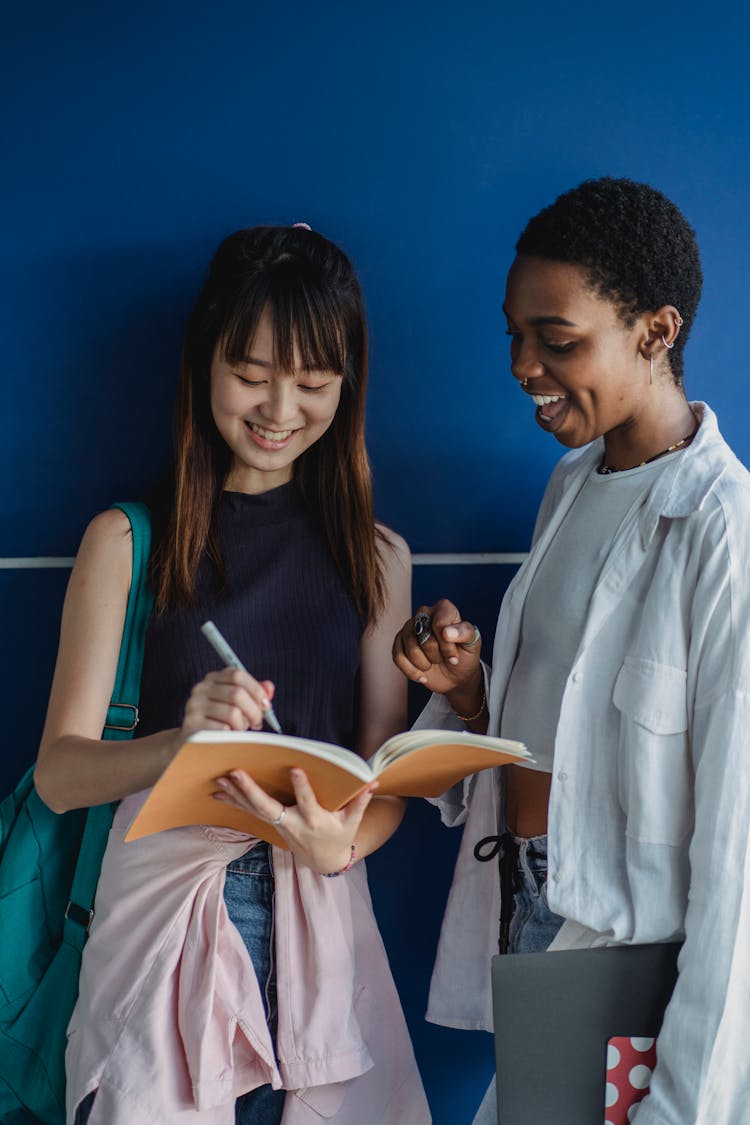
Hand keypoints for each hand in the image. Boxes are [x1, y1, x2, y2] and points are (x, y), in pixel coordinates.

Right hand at [181, 668, 275, 737]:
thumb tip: (269, 687)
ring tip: (239, 730)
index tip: (266, 706)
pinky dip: (230, 735)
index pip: (237, 675)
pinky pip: (222, 729)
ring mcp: (194, 706)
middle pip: (237, 693)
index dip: (256, 690)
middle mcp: (200, 688)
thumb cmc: (221, 721)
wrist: (192, 743)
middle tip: (257, 723)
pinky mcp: (191, 725)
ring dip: (242, 725)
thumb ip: (254, 694)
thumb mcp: (239, 705)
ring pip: (232, 713)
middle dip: (254, 711)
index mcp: (213, 679)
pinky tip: (227, 737)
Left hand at [213, 767, 377, 874]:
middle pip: (268, 807)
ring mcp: (278, 825)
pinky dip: (233, 801)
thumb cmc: (339, 836)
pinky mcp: (270, 824)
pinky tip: (217, 791)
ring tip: (218, 778)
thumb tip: (372, 781)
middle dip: (250, 791)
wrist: (324, 861)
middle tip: (235, 772)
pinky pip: (249, 812)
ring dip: (234, 794)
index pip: (306, 802)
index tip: (294, 769)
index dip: (301, 787)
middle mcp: (292, 823)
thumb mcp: (352, 822)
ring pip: (253, 809)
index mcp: (314, 820)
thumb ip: (360, 801)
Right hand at [392, 599, 482, 700]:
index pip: (439, 623)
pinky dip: (411, 671)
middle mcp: (424, 614)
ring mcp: (409, 628)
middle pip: (424, 636)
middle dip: (437, 655)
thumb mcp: (473, 645)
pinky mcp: (399, 643)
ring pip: (411, 648)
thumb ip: (465, 633)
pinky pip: (398, 657)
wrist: (455, 676)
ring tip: (433, 663)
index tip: (455, 657)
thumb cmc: (464, 656)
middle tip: (444, 658)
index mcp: (444, 609)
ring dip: (425, 664)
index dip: (447, 645)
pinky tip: (422, 676)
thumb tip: (446, 631)